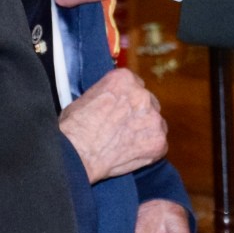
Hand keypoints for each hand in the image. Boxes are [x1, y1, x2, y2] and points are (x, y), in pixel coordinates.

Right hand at [58, 69, 167, 183]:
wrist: (77, 152)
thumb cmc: (74, 127)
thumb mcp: (86, 97)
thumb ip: (107, 95)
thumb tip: (111, 102)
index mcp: (124, 79)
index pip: (136, 85)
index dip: (128, 100)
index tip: (121, 110)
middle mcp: (142, 94)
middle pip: (148, 103)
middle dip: (139, 115)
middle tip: (124, 128)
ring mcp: (153, 117)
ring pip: (156, 123)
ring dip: (145, 131)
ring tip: (126, 143)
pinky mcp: (158, 140)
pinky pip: (159, 144)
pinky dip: (149, 150)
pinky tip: (131, 154)